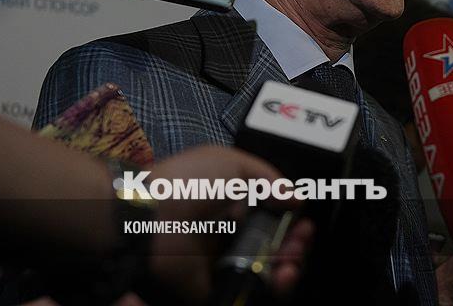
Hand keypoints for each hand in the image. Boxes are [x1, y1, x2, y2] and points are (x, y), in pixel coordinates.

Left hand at [144, 146, 312, 302]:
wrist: (148, 217)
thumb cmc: (186, 182)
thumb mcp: (229, 162)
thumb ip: (267, 176)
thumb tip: (296, 197)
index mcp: (233, 204)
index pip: (272, 218)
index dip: (291, 220)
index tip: (303, 221)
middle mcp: (231, 234)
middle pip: (275, 246)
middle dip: (296, 243)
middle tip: (301, 239)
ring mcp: (224, 263)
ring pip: (268, 271)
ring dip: (290, 264)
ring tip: (293, 258)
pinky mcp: (217, 286)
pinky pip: (251, 289)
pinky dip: (274, 287)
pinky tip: (282, 274)